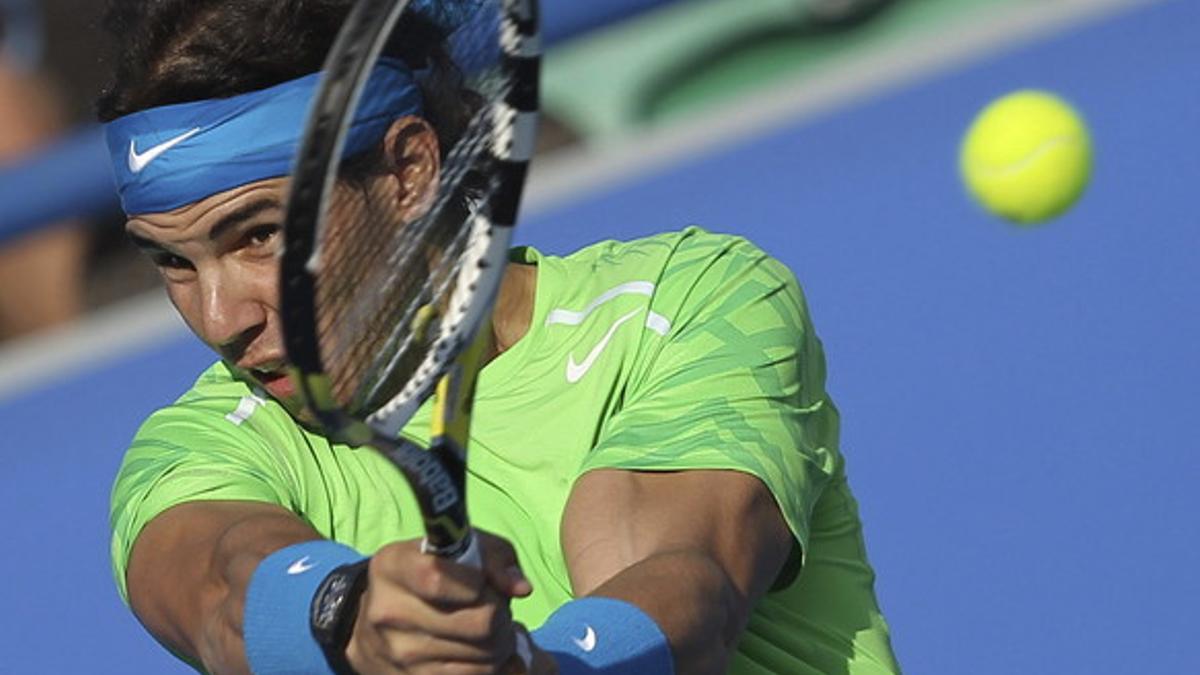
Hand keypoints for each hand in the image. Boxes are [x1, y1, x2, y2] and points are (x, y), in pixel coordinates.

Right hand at [344, 531, 554, 673]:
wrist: (378, 625)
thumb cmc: (430, 573)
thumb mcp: (456, 548)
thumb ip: (493, 557)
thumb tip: (520, 589)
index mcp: (392, 567)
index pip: (439, 578)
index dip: (477, 581)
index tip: (482, 580)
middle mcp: (390, 612)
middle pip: (479, 622)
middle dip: (502, 614)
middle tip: (497, 606)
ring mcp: (401, 653)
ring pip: (486, 654)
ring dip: (501, 640)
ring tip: (488, 626)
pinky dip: (490, 663)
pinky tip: (479, 648)